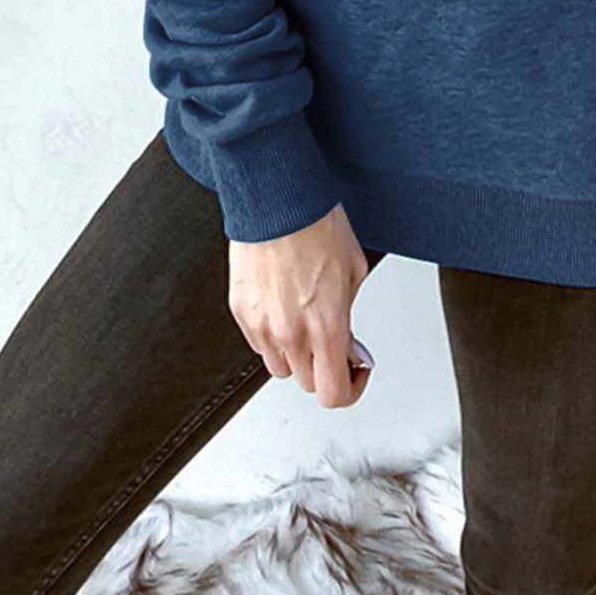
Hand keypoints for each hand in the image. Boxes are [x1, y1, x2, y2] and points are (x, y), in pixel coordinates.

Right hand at [228, 202, 373, 407]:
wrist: (278, 200)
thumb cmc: (317, 224)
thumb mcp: (354, 272)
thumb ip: (348, 315)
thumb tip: (347, 340)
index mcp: (326, 326)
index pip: (334, 394)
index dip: (350, 389)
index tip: (354, 372)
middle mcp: (291, 334)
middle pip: (308, 383)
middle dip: (324, 366)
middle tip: (332, 339)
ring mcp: (262, 327)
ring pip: (280, 368)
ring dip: (296, 354)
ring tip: (304, 320)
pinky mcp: (241, 313)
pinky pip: (258, 343)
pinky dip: (272, 335)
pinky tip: (283, 306)